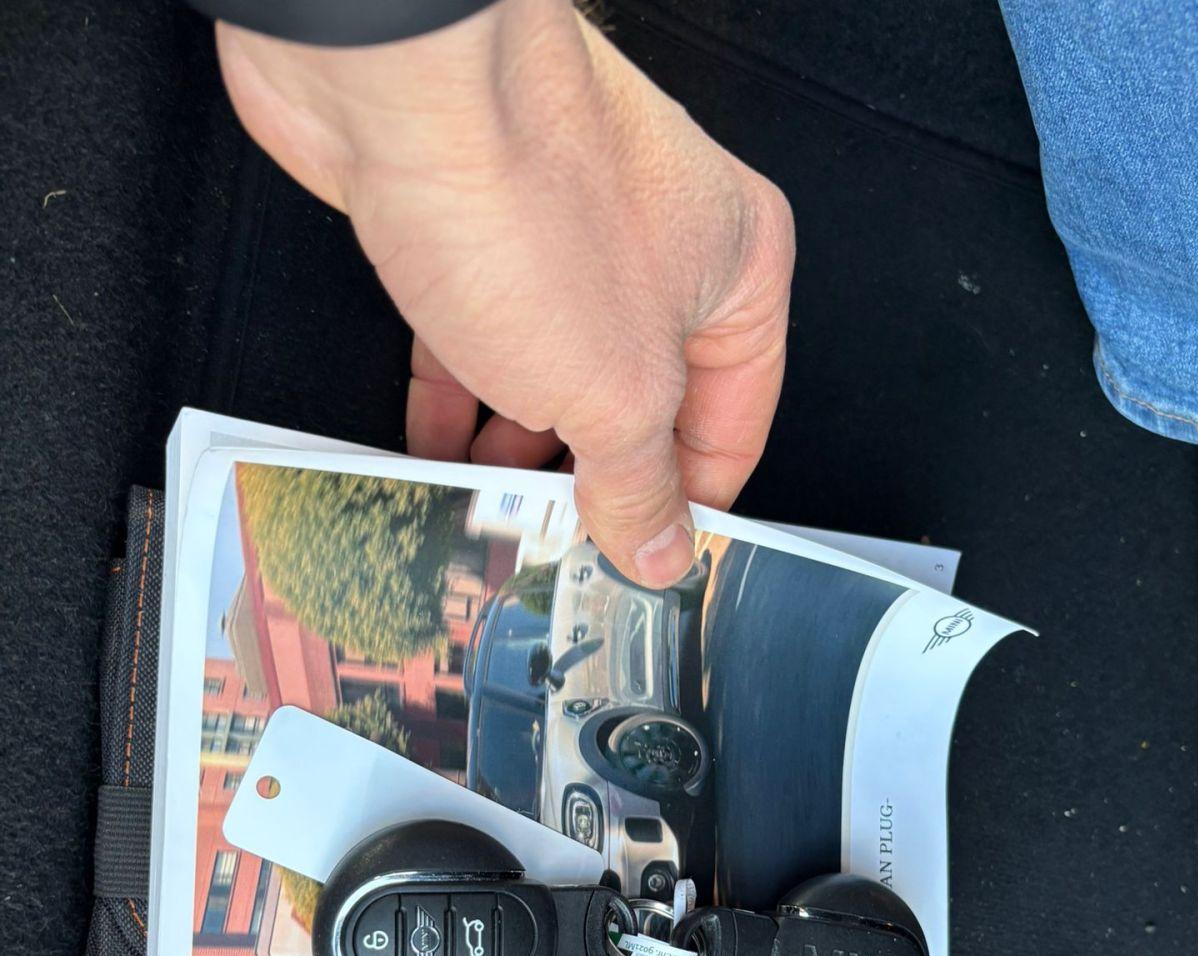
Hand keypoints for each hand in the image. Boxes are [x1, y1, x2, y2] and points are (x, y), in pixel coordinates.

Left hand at [215, 0, 793, 585]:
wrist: (395, 85)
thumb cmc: (528, 193)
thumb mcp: (615, 391)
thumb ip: (640, 482)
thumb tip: (657, 546)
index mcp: (737, 268)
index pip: (736, 421)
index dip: (690, 503)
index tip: (647, 563)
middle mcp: (660, 243)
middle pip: (640, 401)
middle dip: (595, 478)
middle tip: (565, 545)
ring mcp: (563, 235)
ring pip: (553, 377)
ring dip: (519, 452)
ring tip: (493, 514)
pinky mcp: (476, 231)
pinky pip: (478, 344)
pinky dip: (458, 404)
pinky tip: (436, 456)